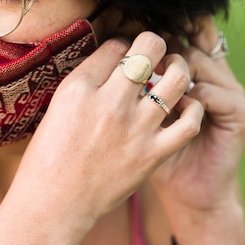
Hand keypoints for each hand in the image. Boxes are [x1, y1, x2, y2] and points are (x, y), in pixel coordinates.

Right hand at [0, 32, 203, 243]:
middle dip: (156, 42)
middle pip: (150, 48)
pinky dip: (193, 108)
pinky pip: (189, 122)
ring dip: (179, 68)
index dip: (125, 44)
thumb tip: (118, 56)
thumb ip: (88, 79)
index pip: (117, 44)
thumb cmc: (51, 153)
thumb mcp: (59, 104)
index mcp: (79, 87)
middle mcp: (110, 103)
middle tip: (155, 51)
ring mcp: (135, 129)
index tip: (126, 53)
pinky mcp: (152, 155)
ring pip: (177, 79)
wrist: (54, 203)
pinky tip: (184, 105)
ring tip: (173, 71)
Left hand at [151, 16, 244, 240]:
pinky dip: (189, 100)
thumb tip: (109, 48)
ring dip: (172, 73)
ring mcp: (230, 90)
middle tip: (140, 56)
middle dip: (164, 46)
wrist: (186, 187)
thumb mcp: (143, 107)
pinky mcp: (239, 112)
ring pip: (199, 63)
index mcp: (194, 68)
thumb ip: (137, 79)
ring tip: (150, 88)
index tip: (134, 25)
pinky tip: (171, 111)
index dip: (164, 24)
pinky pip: (211, 94)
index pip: (185, 31)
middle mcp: (215, 73)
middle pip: (192, 39)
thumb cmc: (156, 146)